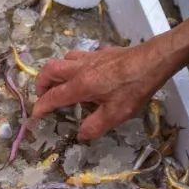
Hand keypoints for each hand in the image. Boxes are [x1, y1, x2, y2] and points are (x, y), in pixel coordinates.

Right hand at [31, 41, 175, 140]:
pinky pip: (79, 56)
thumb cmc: (134, 88)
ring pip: (63, 60)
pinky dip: (74, 65)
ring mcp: (90, 58)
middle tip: (44, 96)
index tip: (35, 116)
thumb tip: (81, 135)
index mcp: (80, 86)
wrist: (153, 60)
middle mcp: (79, 69)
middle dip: (41, 84)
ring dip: (56, 72)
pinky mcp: (101, 52)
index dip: (41, 107)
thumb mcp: (116, 114)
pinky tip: (86, 73)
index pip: (52, 97)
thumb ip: (95, 126)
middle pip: (49, 71)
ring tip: (62, 84)